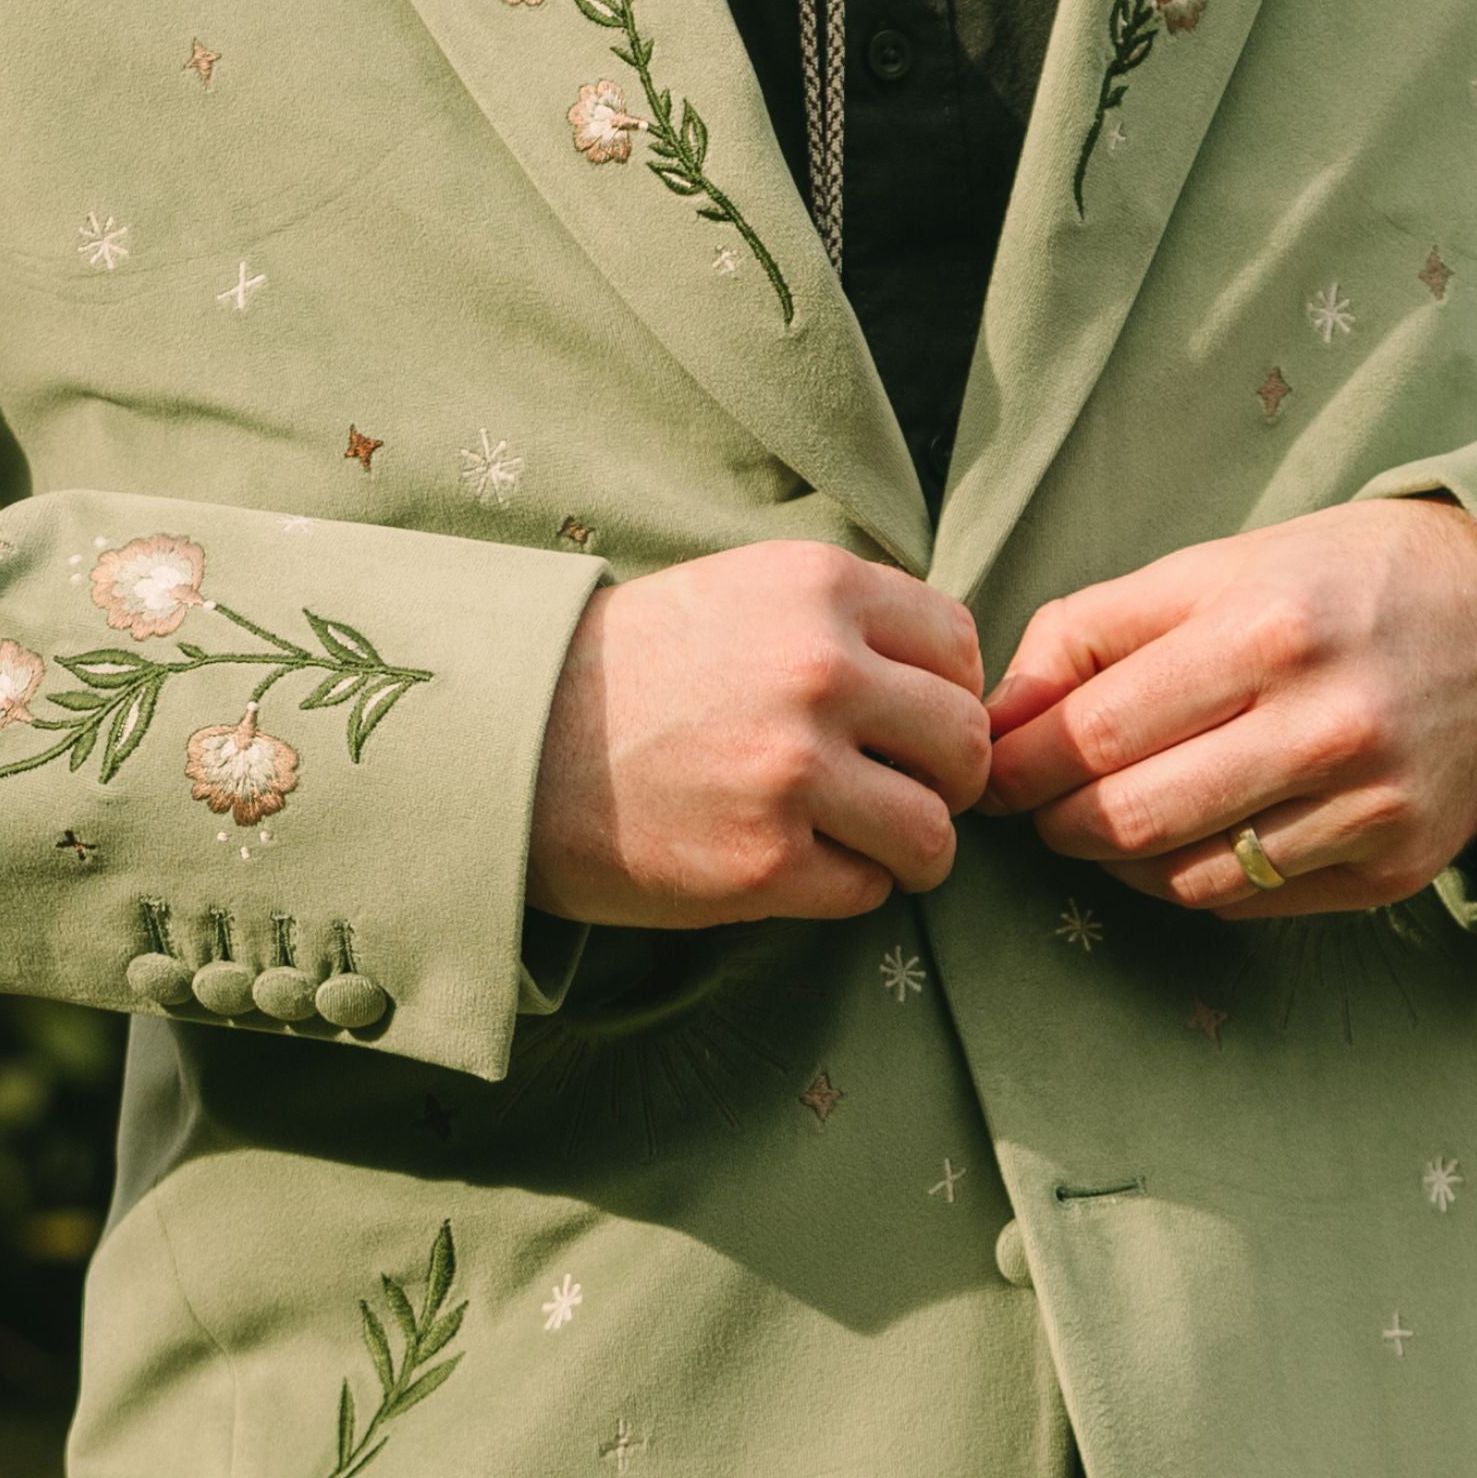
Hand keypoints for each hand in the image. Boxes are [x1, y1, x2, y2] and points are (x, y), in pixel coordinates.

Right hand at [528, 541, 990, 926]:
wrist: (510, 744)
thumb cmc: (632, 671)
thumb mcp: (743, 591)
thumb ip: (846, 617)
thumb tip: (950, 679)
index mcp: (820, 587)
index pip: (958, 648)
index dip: (948, 695)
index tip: (913, 725)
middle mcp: (819, 669)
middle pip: (966, 742)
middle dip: (949, 779)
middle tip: (908, 794)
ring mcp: (793, 770)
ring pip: (934, 831)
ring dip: (913, 848)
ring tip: (871, 846)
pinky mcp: (764, 862)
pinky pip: (868, 889)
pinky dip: (850, 887)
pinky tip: (800, 865)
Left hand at [983, 501, 1476, 916]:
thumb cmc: (1335, 584)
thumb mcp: (1212, 569)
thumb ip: (1090, 634)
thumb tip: (996, 716)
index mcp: (1267, 630)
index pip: (1095, 732)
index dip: (1019, 766)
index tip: (988, 771)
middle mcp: (1326, 724)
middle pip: (1129, 819)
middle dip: (1055, 822)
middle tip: (1037, 805)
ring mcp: (1371, 806)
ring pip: (1183, 879)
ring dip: (1114, 861)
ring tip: (1103, 820)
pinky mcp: (1398, 865)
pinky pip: (1249, 901)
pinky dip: (1190, 881)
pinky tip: (1183, 840)